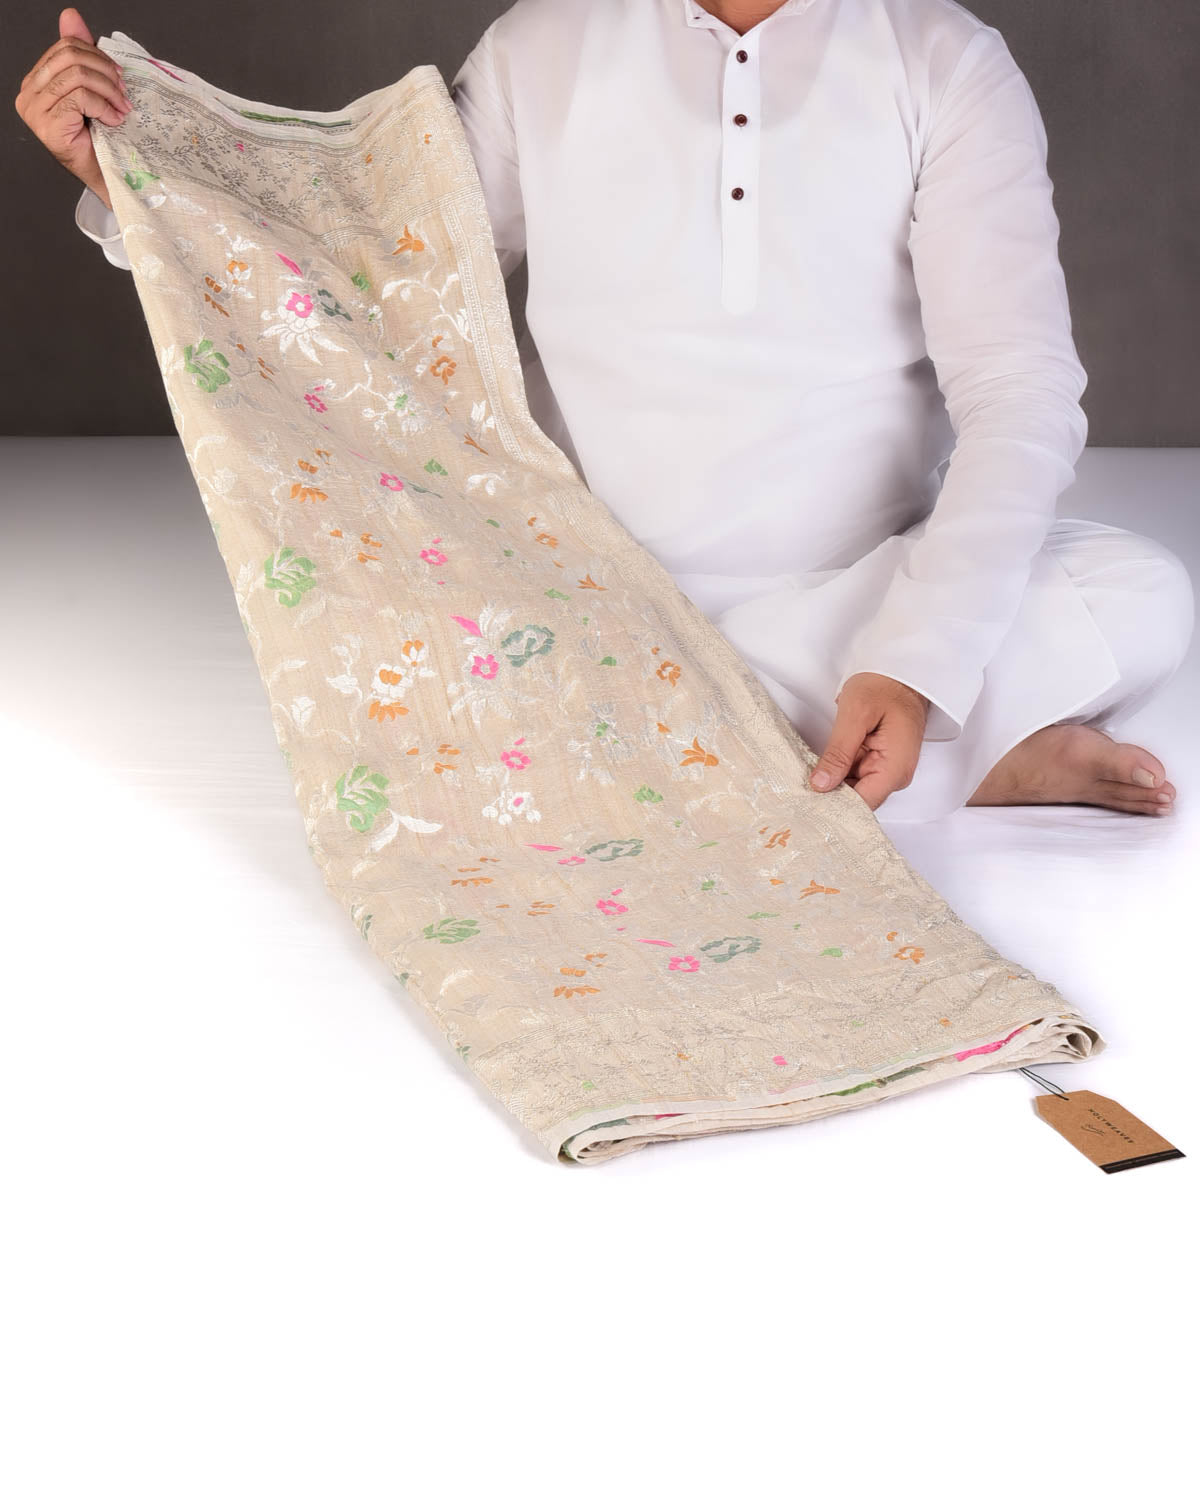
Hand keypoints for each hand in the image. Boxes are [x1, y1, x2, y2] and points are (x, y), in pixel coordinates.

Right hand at [14, 8, 131, 211]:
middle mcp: (29, 94)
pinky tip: (114, 121)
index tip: (118, 76)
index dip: (96, 56)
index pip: (65, 48)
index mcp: (36, 81)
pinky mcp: (48, 126)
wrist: (108, 176)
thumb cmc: (100, 137)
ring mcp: (35, 111)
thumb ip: (81, 54)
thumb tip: (70, 16)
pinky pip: (80, 98)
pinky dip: (104, 107)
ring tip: (122, 108)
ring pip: (77, 77)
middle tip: (124, 92)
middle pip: (70, 58)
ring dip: (108, 91)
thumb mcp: (93, 89)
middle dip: (104, 72)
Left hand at [808, 672, 929, 811]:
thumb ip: (839, 752)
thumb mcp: (856, 714)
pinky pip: (854, 774)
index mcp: (894, 769)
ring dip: (831, 782)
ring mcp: (886, 769)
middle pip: (857, 799)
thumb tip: (821, 784)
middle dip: (828, 795)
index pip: (863, 804)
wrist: (901, 672)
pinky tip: (820, 766)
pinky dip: (837, 771)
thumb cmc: (885, 685)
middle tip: (798, 790)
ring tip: (805, 777)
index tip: (807, 804)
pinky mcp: (878, 762)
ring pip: (852, 788)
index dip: (834, 807)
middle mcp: (894, 775)